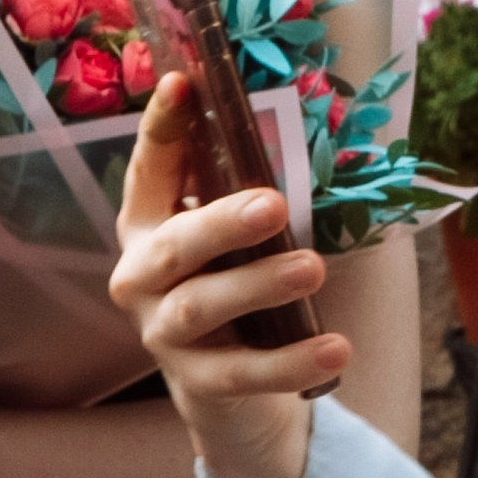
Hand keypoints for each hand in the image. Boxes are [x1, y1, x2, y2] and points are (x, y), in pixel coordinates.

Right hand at [110, 75, 347, 477]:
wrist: (224, 393)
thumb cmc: (231, 287)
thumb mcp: (232, 238)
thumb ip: (242, 194)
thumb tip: (288, 129)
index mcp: (147, 225)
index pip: (149, 169)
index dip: (163, 128)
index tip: (184, 84)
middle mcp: (141, 275)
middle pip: (176, 244)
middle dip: (222, 223)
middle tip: (275, 205)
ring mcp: (162, 332)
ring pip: (203, 306)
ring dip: (258, 285)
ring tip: (313, 269)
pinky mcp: (196, 382)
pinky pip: (242, 372)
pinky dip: (289, 362)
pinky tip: (335, 348)